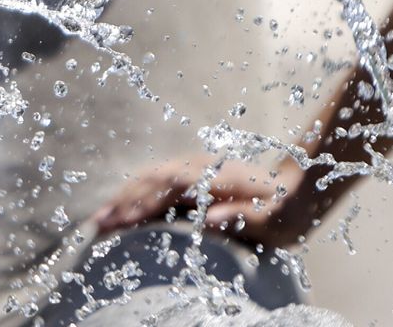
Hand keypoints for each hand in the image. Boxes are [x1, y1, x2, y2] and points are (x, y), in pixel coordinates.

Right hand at [92, 156, 319, 251]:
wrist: (296, 189)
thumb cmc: (283, 208)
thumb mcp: (270, 216)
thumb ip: (240, 214)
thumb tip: (209, 217)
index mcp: (215, 174)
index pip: (170, 181)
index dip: (145, 197)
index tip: (124, 217)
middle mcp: (198, 168)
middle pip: (152, 178)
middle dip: (123, 200)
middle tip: (97, 224)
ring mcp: (192, 172)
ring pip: (149, 181)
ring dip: (123, 199)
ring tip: (97, 222)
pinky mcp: (190, 182)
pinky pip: (155, 187)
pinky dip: (133, 198)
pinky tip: (119, 213)